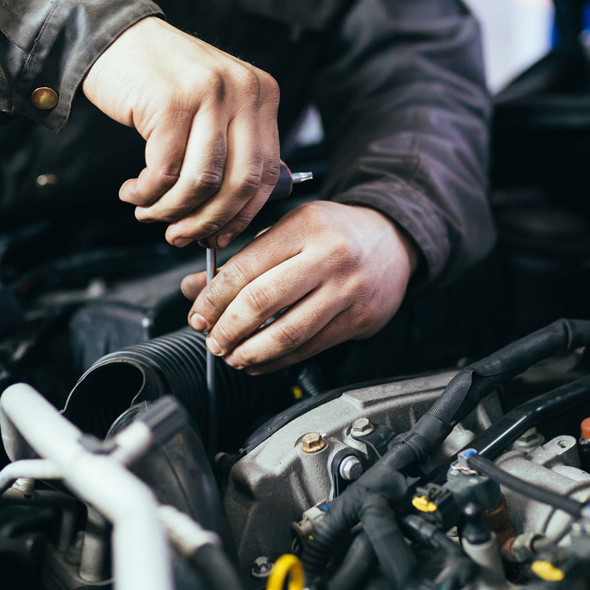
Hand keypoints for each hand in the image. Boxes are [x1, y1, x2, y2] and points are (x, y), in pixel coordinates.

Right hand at [83, 16, 281, 247]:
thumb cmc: (160, 82)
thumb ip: (230, 150)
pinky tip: (133, 192)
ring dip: (171, 210)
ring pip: (201, 182)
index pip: (268, 172)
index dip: (243, 214)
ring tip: (148, 213)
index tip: (220, 236)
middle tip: (180, 236)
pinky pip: (164, 172)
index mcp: (262, 95)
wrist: (113, 37)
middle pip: (240, 182)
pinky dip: (146, 194)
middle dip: (208, 221)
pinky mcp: (171, 102)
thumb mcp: (211, 107)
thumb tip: (230, 220)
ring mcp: (209, 94)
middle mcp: (243, 91)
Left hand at [181, 201, 419, 373]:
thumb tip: (196, 288)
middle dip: (228, 328)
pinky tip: (259, 362)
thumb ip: (244, 258)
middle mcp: (329, 256)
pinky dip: (278, 361)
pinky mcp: (360, 319)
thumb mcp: (289, 229)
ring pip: (288, 332)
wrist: (393, 240)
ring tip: (232, 356)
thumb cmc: (335, 233)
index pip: (246, 268)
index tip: (198, 315)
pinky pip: (311, 347)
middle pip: (263, 301)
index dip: (214, 298)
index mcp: (304, 227)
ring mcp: (348, 290)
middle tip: (212, 339)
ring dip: (251, 351)